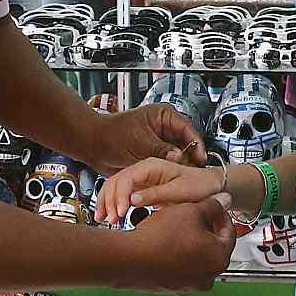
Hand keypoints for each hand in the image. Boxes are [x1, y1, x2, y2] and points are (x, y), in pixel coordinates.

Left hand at [89, 103, 206, 176]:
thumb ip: (161, 150)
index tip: (200, 158)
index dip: (196, 145)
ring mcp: (160, 142)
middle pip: (187, 143)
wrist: (94, 145)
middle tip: (195, 172)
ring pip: (179, 155)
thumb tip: (179, 157)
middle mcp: (164, 128)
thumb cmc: (111, 135)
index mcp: (164, 115)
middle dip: (190, 158)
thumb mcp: (140, 143)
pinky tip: (173, 180)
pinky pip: (168, 163)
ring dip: (181, 166)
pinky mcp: (154, 155)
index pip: (188, 129)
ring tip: (185, 178)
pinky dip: (170, 171)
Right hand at [94, 157, 225, 222]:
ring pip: (115, 187)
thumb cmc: (199, 186)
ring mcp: (141, 179)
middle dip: (108, 200)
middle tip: (109, 219)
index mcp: (152, 166)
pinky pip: (121, 194)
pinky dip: (112, 204)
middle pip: (116, 181)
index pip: (127, 177)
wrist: (210, 187)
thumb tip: (133, 200)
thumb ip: (157, 194)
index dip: (120, 195)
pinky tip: (109, 216)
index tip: (121, 212)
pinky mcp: (141, 189)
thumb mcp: (180, 191)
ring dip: (107, 202)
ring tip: (103, 219)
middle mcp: (143, 170)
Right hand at [120, 195, 236, 292]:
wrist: (128, 258)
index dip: (220, 214)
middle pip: (213, 247)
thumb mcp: (190, 210)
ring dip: (190, 242)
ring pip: (195, 257)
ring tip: (177, 225)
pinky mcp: (172, 287)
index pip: (229, 232)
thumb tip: (223, 201)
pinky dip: (177, 254)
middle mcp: (208, 277)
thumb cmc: (159, 238)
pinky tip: (165, 241)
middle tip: (195, 214)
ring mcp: (189, 285)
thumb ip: (212, 205)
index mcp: (219, 258)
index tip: (213, 207)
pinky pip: (180, 267)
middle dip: (205, 229)